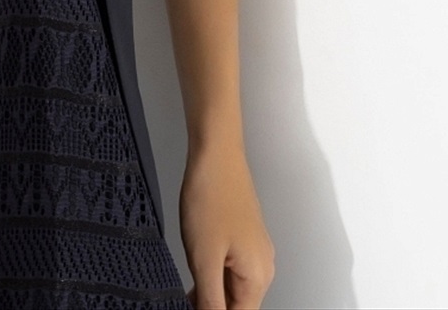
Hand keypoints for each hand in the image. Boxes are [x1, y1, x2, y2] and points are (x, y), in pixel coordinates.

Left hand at [179, 141, 275, 307]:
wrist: (215, 153)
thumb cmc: (211, 196)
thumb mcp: (204, 258)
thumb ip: (210, 300)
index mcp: (259, 276)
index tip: (191, 305)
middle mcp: (262, 266)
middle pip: (237, 305)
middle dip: (210, 305)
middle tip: (184, 294)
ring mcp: (253, 250)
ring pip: (230, 286)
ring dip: (209, 290)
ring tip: (186, 280)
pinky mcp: (242, 237)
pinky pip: (228, 267)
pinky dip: (211, 273)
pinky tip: (192, 266)